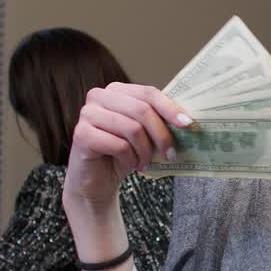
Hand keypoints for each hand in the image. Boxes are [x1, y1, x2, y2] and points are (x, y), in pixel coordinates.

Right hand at [63, 82, 190, 214]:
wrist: (96, 180)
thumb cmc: (122, 154)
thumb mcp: (144, 134)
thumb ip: (159, 120)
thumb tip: (188, 120)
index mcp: (116, 90)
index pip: (148, 93)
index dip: (170, 108)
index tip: (188, 124)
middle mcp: (99, 96)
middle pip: (142, 110)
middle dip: (161, 134)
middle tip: (170, 154)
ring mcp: (88, 114)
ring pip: (132, 128)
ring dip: (145, 151)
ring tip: (146, 163)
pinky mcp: (82, 134)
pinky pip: (118, 144)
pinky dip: (131, 158)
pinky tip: (132, 165)